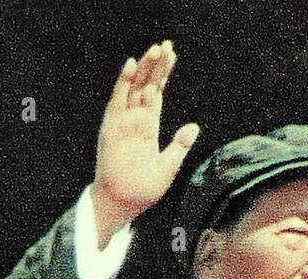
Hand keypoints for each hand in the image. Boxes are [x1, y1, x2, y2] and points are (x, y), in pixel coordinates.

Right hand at [92, 40, 199, 246]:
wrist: (125, 204)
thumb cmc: (144, 188)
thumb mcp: (169, 165)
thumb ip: (180, 145)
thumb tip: (193, 126)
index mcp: (148, 127)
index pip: (156, 93)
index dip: (163, 75)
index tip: (172, 56)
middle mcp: (135, 121)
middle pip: (146, 86)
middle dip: (156, 66)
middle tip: (166, 44)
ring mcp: (123, 122)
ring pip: (134, 88)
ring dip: (143, 68)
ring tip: (155, 49)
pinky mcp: (113, 127)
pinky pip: (118, 100)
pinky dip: (124, 82)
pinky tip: (132, 65)